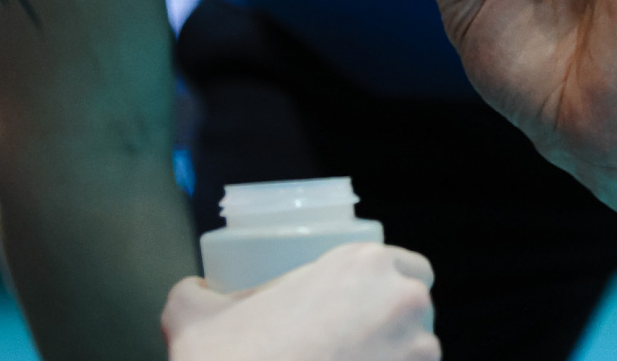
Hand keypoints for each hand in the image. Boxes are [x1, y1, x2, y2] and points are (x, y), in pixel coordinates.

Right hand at [163, 243, 437, 360]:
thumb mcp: (195, 314)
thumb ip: (196, 292)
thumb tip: (194, 290)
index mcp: (364, 264)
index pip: (409, 268)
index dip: (390, 289)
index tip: (365, 310)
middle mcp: (402, 301)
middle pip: (417, 314)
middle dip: (395, 330)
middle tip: (354, 349)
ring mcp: (419, 354)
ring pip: (421, 357)